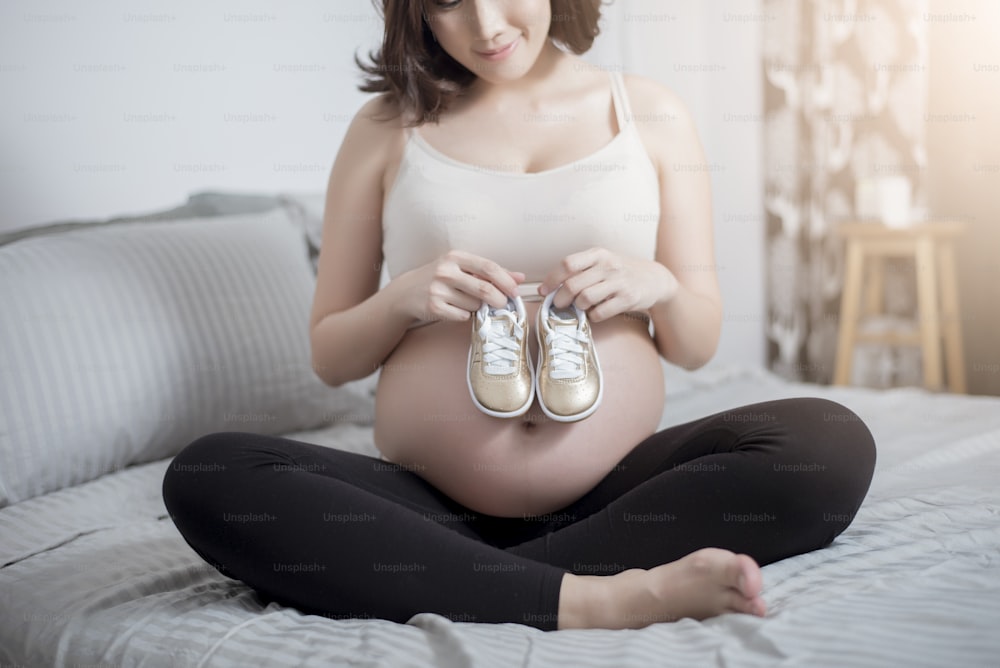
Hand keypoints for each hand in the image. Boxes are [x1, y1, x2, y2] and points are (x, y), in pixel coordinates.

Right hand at [396, 250, 523, 322]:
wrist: (406, 292)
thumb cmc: (440, 278)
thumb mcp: (462, 268)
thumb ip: (491, 272)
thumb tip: (520, 278)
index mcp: (455, 256)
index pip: (488, 267)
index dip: (506, 280)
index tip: (516, 290)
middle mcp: (446, 271)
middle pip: (484, 289)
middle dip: (499, 299)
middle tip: (503, 304)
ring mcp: (438, 289)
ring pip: (474, 305)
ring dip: (478, 308)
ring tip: (468, 302)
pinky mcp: (433, 307)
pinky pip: (462, 316)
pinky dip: (465, 315)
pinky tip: (456, 309)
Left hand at [539, 247, 677, 322]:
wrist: (654, 278)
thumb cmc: (621, 272)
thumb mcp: (603, 262)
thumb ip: (580, 270)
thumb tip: (550, 286)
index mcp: (598, 254)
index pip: (567, 264)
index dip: (551, 279)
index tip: (544, 290)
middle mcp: (608, 265)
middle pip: (572, 285)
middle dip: (560, 299)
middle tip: (559, 305)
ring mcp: (619, 282)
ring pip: (585, 299)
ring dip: (578, 308)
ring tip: (580, 307)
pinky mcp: (628, 298)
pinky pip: (600, 313)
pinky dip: (593, 316)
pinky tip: (595, 313)